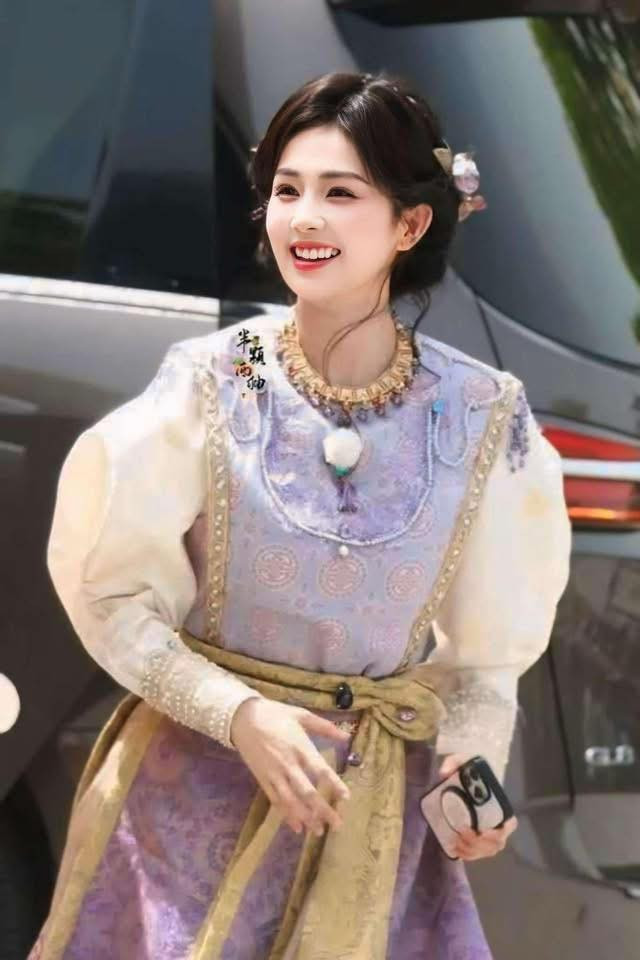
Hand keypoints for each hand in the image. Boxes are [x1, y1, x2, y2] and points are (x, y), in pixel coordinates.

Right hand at [230, 697, 351, 836]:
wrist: (243, 718)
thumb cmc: (275, 714)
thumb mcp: (301, 714)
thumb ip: (325, 727)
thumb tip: (347, 736)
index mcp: (300, 747)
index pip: (320, 769)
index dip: (334, 784)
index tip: (346, 798)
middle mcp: (288, 764)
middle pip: (307, 792)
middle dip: (322, 810)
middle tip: (337, 825)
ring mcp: (274, 774)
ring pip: (291, 801)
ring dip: (305, 817)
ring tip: (318, 831)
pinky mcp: (262, 779)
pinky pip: (275, 800)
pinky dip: (286, 815)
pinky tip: (297, 827)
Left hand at [437, 752, 517, 860]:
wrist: (459, 779)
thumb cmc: (467, 772)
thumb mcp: (461, 761)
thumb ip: (453, 762)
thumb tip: (444, 773)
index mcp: (498, 805)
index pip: (509, 824)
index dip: (500, 832)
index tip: (483, 830)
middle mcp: (496, 822)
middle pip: (497, 843)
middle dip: (480, 843)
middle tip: (462, 832)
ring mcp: (487, 834)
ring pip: (487, 851)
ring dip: (472, 851)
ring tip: (457, 841)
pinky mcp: (476, 840)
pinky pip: (477, 854)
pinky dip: (468, 855)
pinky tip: (456, 848)